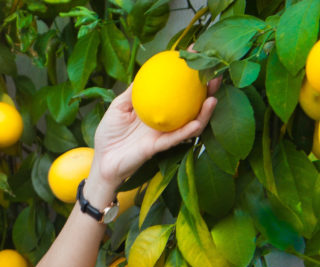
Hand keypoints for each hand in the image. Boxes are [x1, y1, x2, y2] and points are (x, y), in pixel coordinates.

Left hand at [87, 78, 219, 198]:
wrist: (103, 160)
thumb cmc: (108, 134)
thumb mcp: (118, 106)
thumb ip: (133, 91)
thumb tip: (146, 71)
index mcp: (156, 107)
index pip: (176, 87)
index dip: (188, 72)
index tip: (196, 53)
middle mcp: (164, 120)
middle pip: (191, 103)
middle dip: (206, 90)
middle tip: (216, 74)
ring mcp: (163, 134)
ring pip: (191, 122)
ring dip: (205, 111)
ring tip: (213, 97)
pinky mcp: (159, 147)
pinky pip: (176, 138)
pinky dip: (188, 131)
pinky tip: (198, 122)